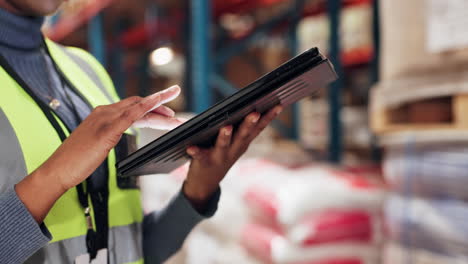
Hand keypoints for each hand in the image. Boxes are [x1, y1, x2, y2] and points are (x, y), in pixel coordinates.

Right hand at [16, 85, 181, 221]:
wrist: (58, 170)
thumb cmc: (76, 160)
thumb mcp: (96, 143)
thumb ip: (108, 134)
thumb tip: (118, 134)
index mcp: (103, 114)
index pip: (132, 106)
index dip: (151, 106)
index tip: (166, 108)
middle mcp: (104, 112)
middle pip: (138, 103)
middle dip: (160, 103)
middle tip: (176, 107)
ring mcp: (104, 119)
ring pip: (138, 108)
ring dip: (160, 109)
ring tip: (176, 118)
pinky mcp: (106, 130)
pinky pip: (130, 115)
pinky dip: (145, 107)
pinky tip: (157, 105)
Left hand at [183, 105, 282, 208]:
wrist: (205, 184)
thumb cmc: (222, 156)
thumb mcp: (236, 145)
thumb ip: (243, 129)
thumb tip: (253, 108)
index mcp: (243, 143)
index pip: (258, 128)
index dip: (269, 117)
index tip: (278, 105)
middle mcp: (234, 150)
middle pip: (243, 135)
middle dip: (250, 124)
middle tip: (255, 113)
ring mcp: (220, 157)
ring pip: (224, 145)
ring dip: (226, 136)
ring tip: (227, 127)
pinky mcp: (204, 162)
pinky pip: (200, 156)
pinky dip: (196, 151)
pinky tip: (191, 147)